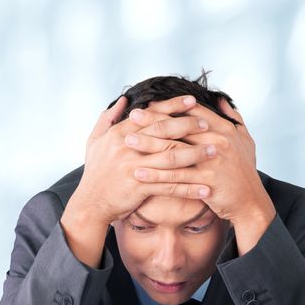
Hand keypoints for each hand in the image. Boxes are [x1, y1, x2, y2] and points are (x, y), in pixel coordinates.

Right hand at [61, 95, 212, 266]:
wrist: (90, 204)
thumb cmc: (95, 173)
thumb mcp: (94, 141)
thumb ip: (107, 119)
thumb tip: (123, 100)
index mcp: (119, 133)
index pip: (151, 114)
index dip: (173, 106)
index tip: (192, 100)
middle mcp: (127, 147)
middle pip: (164, 131)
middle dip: (189, 125)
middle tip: (209, 123)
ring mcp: (134, 167)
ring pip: (171, 157)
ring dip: (195, 154)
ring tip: (214, 151)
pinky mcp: (139, 187)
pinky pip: (170, 186)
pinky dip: (189, 188)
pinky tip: (206, 189)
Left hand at [131, 98, 275, 253]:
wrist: (250, 201)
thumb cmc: (245, 171)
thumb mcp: (245, 140)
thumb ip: (233, 118)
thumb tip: (220, 99)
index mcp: (224, 129)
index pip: (192, 113)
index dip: (169, 106)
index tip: (149, 103)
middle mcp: (218, 142)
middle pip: (179, 127)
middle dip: (152, 121)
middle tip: (132, 116)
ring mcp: (212, 161)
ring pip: (174, 150)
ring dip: (148, 145)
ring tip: (128, 142)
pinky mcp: (207, 181)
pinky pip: (176, 177)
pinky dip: (156, 175)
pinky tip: (139, 172)